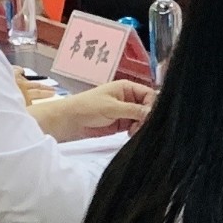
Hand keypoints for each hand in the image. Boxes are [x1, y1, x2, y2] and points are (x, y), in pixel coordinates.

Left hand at [37, 78, 154, 139]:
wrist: (69, 121)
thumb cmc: (88, 107)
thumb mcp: (112, 107)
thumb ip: (134, 110)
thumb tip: (153, 113)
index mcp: (127, 88)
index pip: (149, 94)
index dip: (152, 105)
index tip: (148, 117)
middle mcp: (128, 98)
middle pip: (148, 107)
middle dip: (147, 117)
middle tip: (141, 126)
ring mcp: (125, 112)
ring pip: (143, 118)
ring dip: (142, 126)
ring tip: (133, 132)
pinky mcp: (122, 124)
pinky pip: (136, 127)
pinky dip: (137, 131)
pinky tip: (131, 134)